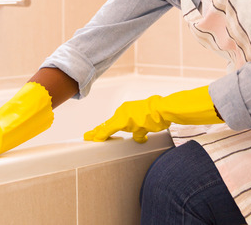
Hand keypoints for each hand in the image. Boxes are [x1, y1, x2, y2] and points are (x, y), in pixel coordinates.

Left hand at [84, 86, 222, 142]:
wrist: (163, 109)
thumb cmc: (158, 115)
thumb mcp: (146, 124)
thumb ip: (140, 131)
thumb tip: (138, 137)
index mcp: (128, 111)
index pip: (114, 122)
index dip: (105, 128)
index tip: (97, 133)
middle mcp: (123, 112)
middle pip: (107, 124)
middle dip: (97, 131)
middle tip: (87, 136)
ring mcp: (123, 116)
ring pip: (107, 127)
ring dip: (98, 133)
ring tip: (89, 138)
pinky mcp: (124, 121)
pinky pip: (110, 129)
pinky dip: (103, 135)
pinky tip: (97, 139)